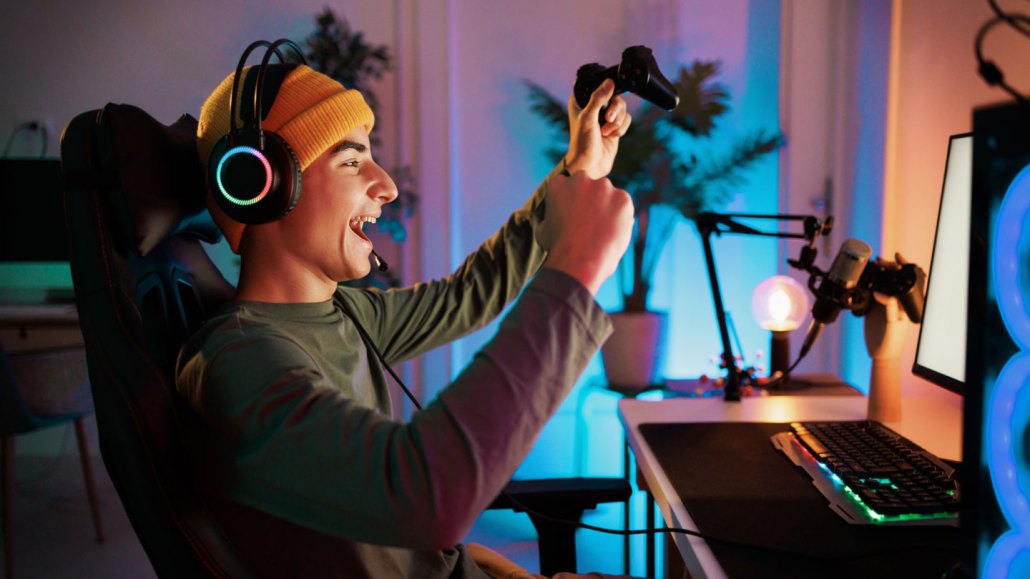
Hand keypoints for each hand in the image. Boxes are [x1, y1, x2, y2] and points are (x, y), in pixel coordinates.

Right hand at [536, 172, 633, 293]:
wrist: (579, 261)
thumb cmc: (558, 249)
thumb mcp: (543, 229)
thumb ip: (551, 217)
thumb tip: (554, 219)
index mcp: (560, 183)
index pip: (568, 185)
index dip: (573, 200)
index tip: (575, 214)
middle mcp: (582, 179)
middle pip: (590, 186)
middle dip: (591, 200)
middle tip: (590, 222)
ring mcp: (604, 187)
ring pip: (608, 195)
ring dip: (607, 207)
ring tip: (602, 231)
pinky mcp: (623, 198)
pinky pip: (623, 205)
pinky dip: (621, 217)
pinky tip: (612, 232)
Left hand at [565, 79, 631, 178]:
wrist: (590, 165)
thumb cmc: (582, 142)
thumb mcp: (588, 117)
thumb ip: (598, 99)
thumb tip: (610, 82)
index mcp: (581, 100)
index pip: (596, 83)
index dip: (605, 88)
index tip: (607, 98)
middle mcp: (594, 106)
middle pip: (615, 95)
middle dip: (615, 109)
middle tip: (607, 119)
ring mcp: (605, 116)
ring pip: (622, 107)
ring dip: (617, 121)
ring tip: (606, 132)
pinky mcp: (615, 126)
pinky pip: (627, 119)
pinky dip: (621, 128)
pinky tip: (611, 136)